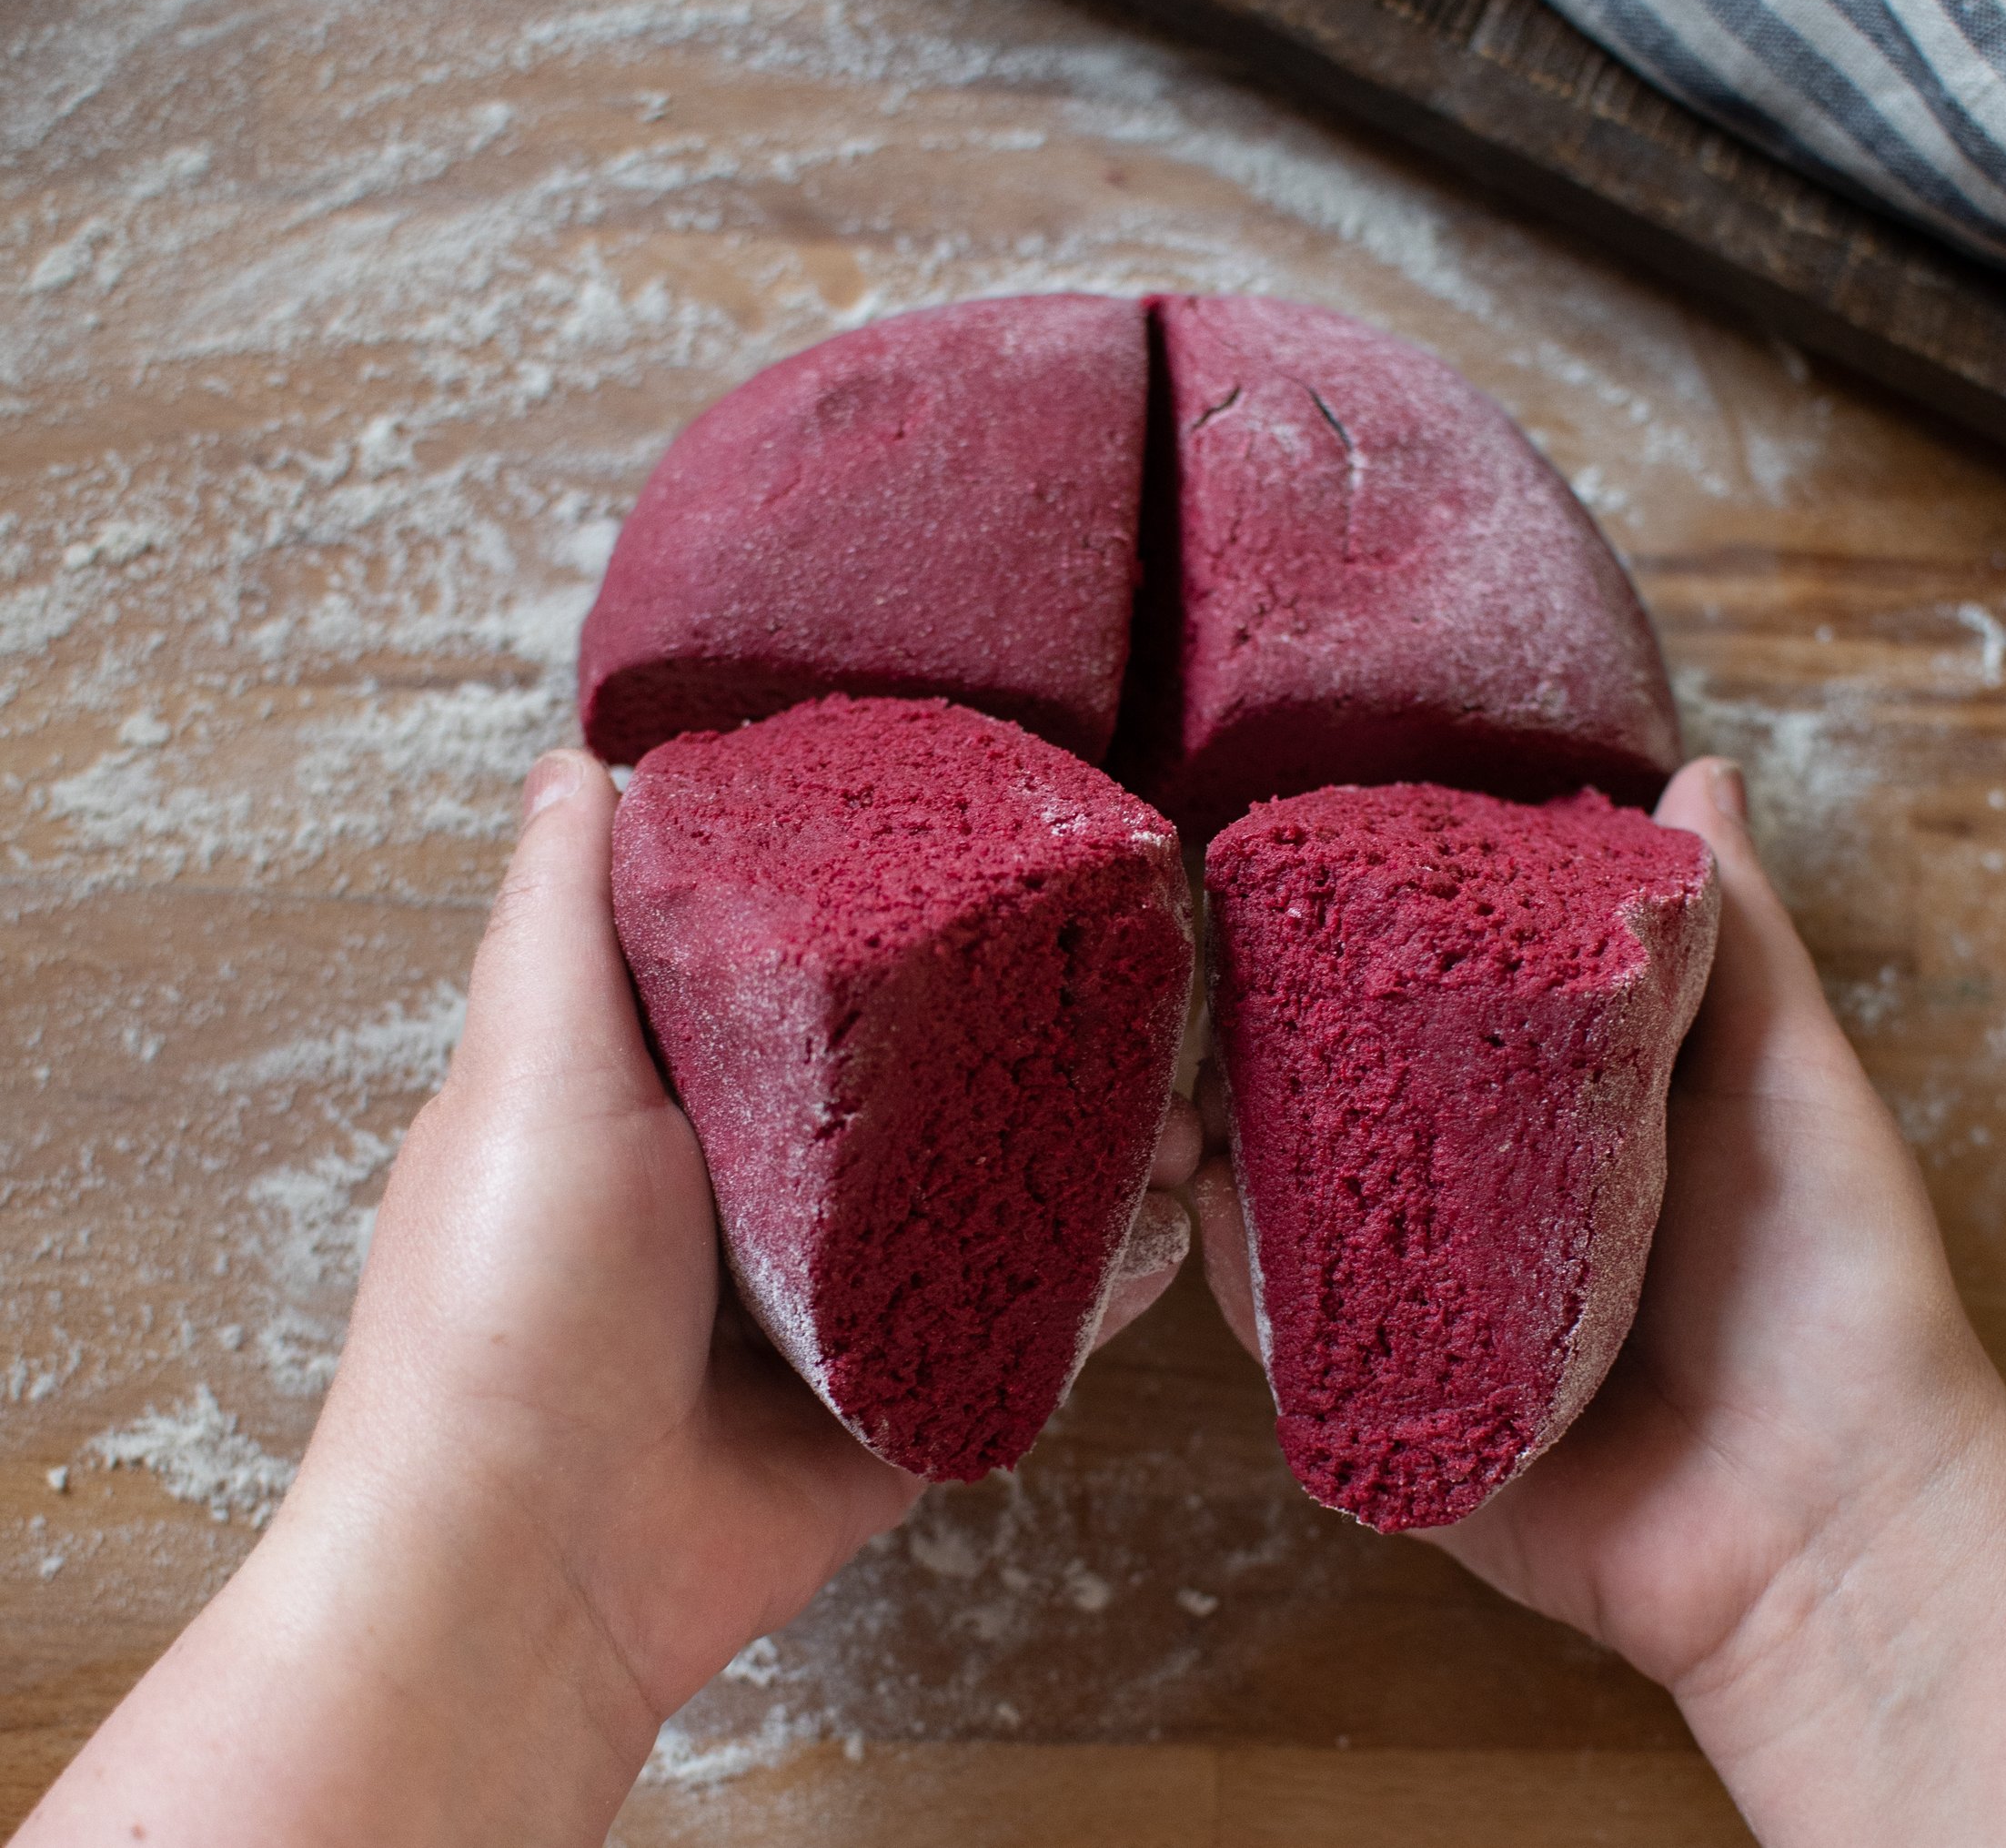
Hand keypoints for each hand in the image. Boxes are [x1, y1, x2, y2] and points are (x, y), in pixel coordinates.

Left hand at [24, 746, 1200, 1847]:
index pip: (813, 969)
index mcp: (678, 1092)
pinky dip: (1097, 1287)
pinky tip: (1160, 1232)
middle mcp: (764, 1186)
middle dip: (1038, 1038)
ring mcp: (838, 1301)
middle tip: (1142, 992)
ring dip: (1093, 1152)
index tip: (1014, 865)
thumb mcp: (531, 1066)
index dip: (914, 915)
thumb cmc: (503, 1302)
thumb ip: (563, 918)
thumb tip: (576, 760)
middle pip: (930, 1080)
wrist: (527, 1570)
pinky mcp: (898, 1402)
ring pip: (993, 1196)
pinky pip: (1020, 1328)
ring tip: (1178, 1108)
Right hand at [1194, 756, 2005, 1843]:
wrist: (1838, 1526)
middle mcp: (1483, 1214)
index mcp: (1560, 1126)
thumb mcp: (1787, 1077)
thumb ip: (1733, 934)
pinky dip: (1243, 1278)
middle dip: (1255, 1048)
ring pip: (1296, 1216)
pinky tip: (1211, 1198)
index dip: (1356, 951)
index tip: (1286, 879)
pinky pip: (1296, 1344)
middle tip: (1192, 977)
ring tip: (1168, 1079)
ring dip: (1223, 1148)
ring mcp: (1433, 1319)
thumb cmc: (1837, 1288)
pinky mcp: (1400, 1418)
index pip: (1432, 1017)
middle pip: (1339, 1111)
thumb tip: (1702, 768)